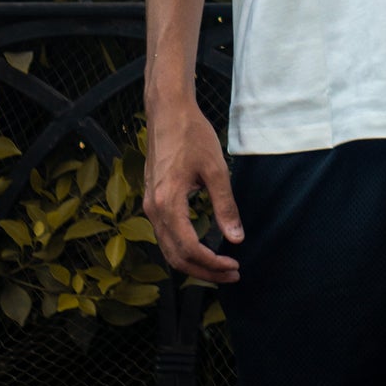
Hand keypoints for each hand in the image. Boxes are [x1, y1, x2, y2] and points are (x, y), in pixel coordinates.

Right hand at [142, 98, 243, 284]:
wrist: (167, 111)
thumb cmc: (192, 135)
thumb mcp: (216, 168)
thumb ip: (225, 205)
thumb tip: (237, 239)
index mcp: (167, 203)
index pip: (189, 249)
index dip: (212, 264)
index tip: (234, 265)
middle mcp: (152, 210)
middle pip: (175, 257)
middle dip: (203, 271)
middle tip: (231, 274)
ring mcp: (148, 206)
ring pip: (168, 249)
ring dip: (193, 263)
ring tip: (220, 266)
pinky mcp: (151, 200)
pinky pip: (165, 236)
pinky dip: (182, 249)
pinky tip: (202, 248)